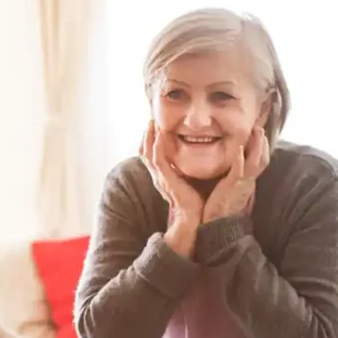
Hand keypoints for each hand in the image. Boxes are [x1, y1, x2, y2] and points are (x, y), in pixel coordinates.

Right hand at [140, 122, 203, 256]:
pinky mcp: (165, 178)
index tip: (154, 129)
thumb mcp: (188, 181)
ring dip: (149, 136)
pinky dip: (157, 145)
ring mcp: (159, 177)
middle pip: (144, 152)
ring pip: (147, 153)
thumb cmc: (193, 201)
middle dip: (146, 136)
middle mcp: (156, 176)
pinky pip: (157, 158)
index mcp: (161, 177)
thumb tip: (194, 159)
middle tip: (150, 121)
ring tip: (152, 123)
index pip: (150, 156)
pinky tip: (160, 134)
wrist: (192, 216)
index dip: (149, 142)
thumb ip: (186, 171)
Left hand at [202, 126, 269, 223]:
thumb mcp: (230, 191)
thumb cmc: (220, 210)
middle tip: (260, 128)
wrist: (218, 226)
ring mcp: (242, 183)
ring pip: (256, 162)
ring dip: (257, 145)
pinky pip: (239, 169)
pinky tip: (239, 147)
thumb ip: (233, 181)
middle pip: (262, 159)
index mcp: (248, 183)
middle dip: (262, 143)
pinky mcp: (232, 186)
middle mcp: (249, 182)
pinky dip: (239, 157)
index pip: (259, 163)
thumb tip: (232, 173)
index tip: (260, 136)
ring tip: (257, 131)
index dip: (262, 149)